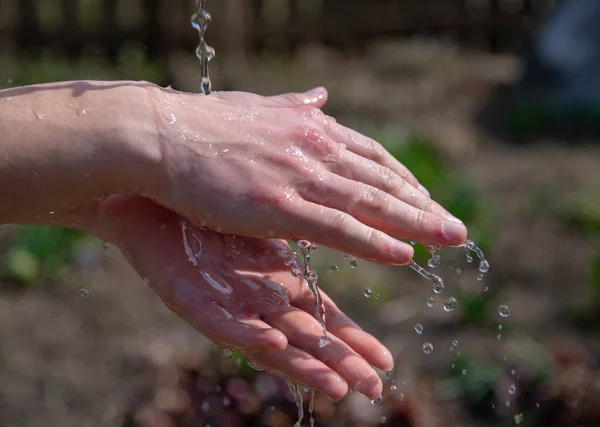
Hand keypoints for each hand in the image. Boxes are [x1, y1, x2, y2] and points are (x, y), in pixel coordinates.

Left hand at [96, 195, 392, 400]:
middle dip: (340, 364)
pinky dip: (248, 334)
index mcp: (277, 282)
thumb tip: (349, 206)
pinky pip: (221, 322)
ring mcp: (223, 301)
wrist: (153, 188)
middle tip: (375, 390)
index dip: (355, 340)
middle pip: (305, 339)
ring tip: (336, 386)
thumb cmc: (213, 200)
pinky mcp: (190, 297)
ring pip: (269, 342)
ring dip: (301, 366)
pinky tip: (273, 343)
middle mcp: (256, 300)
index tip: (387, 360)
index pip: (324, 318)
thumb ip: (310, 215)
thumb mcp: (271, 211)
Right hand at [142, 86, 466, 264]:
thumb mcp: (254, 108)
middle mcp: (312, 147)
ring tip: (450, 240)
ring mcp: (297, 176)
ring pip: (370, 203)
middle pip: (382, 180)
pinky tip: (405, 256)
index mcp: (308, 127)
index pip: (370, 156)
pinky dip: (375, 242)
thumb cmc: (199, 125)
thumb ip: (292, 106)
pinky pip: (338, 228)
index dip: (401, 180)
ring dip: (416, 223)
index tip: (423, 199)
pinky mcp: (277, 205)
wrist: (157, 134)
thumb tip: (320, 96)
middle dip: (423, 206)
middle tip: (456, 228)